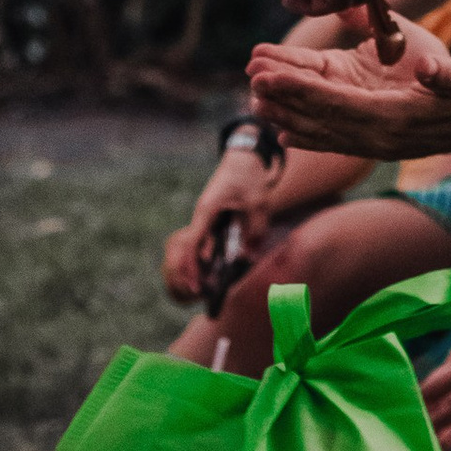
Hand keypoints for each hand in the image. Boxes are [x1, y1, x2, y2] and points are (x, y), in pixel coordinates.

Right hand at [161, 149, 275, 301]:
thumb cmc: (249, 177)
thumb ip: (254, 232)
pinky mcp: (214, 217)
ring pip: (201, 246)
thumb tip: (248, 258)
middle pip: (193, 249)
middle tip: (204, 294)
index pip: (193, 244)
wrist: (244, 156)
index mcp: (207, 211)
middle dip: (196, 272)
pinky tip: (220, 268)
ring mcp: (207, 216)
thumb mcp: (258, 204)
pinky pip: (209, 240)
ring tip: (212, 287)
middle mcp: (202, 215)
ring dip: (205, 266)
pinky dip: (212, 255)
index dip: (192, 267)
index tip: (196, 287)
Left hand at [248, 18, 450, 158]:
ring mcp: (375, 141)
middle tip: (251, 78)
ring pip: (323, 129)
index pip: (337, 102)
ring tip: (255, 98)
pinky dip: (308, 136)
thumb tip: (428, 70)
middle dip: (285, 98)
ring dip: (288, 115)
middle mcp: (378, 134)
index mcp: (395, 114)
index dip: (301, 90)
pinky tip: (282, 134)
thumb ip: (446, 73)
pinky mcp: (375, 138)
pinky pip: (335, 139)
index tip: (269, 76)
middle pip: (321, 117)